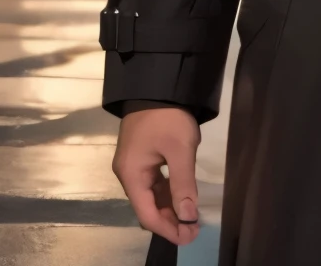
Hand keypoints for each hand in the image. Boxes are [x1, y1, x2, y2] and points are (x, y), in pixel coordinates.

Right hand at [112, 107, 201, 246]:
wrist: (158, 82)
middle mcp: (128, 173)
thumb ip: (183, 184)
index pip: (147, 214)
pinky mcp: (142, 155)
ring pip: (151, 195)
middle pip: (147, 206)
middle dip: (170, 220)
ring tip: (190, 218)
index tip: (188, 237)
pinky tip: (182, 197)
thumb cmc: (167, 116)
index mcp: (131, 174)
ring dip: (169, 207)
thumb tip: (188, 216)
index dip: (167, 228)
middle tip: (193, 230)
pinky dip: (167, 192)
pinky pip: (153, 181)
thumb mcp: (180, 149)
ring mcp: (134, 164)